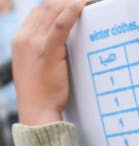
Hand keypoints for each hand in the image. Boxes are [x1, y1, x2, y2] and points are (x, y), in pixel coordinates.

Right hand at [12, 0, 85, 125]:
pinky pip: (61, 25)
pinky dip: (72, 11)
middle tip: (84, 0)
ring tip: (88, 0)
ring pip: (53, 11)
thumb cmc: (41, 92)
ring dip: (71, 2)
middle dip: (65, 0)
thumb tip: (62, 44)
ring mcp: (34, 43)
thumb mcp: (37, 66)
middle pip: (46, 7)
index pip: (39, 11)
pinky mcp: (47, 51)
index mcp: (20, 39)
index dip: (57, 3)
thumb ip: (45, 51)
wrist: (37, 110)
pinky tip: (82, 4)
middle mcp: (24, 37)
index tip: (73, 2)